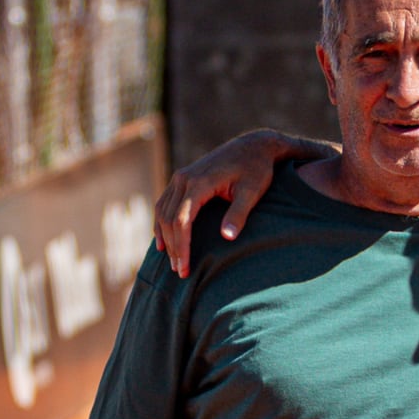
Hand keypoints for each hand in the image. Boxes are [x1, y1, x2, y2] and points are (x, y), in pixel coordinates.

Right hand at [153, 130, 289, 277]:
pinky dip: (163, 223)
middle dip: (173, 247)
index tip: (185, 267)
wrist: (254, 146)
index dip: (182, 246)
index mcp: (199, 182)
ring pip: (163, 211)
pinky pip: (165, 203)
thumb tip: (226, 238)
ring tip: (172, 261)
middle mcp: (184, 178)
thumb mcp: (253, 191)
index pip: (182, 220)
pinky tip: (165, 240)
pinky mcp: (182, 179)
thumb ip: (239, 214)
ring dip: (165, 237)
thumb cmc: (256, 170)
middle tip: (179, 271)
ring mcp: (181, 177)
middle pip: (168, 218)